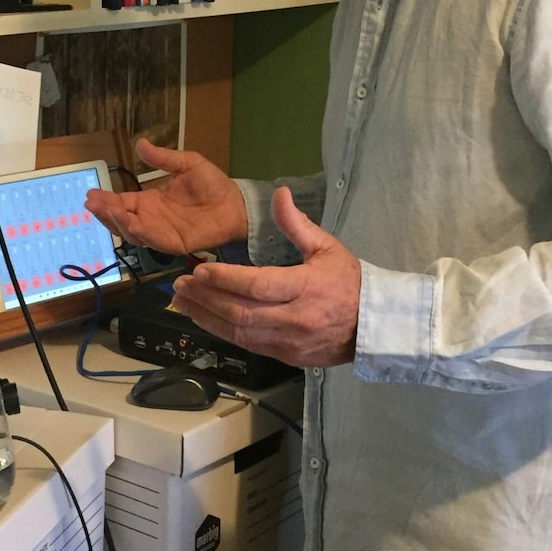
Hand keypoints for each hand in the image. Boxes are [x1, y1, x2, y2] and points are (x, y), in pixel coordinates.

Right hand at [84, 138, 247, 254]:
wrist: (236, 203)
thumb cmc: (212, 184)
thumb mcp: (186, 164)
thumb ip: (162, 158)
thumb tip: (139, 143)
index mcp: (151, 202)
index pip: (122, 203)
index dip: (106, 201)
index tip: (90, 194)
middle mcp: (152, 219)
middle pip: (121, 220)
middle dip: (105, 213)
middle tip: (92, 203)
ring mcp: (162, 233)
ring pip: (133, 233)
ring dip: (119, 222)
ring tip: (108, 209)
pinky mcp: (176, 243)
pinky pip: (155, 240)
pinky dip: (142, 233)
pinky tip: (132, 223)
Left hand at [172, 186, 359, 366]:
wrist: (372, 326)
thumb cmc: (348, 282)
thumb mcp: (327, 246)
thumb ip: (297, 223)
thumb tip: (279, 193)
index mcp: (306, 288)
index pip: (258, 285)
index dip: (226, 279)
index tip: (199, 271)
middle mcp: (295, 319)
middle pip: (242, 312)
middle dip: (206, 299)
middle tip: (180, 286)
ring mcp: (289, 342)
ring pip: (240, 333)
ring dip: (207, 317)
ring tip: (182, 302)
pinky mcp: (285, 357)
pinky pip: (248, 345)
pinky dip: (222, 331)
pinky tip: (205, 318)